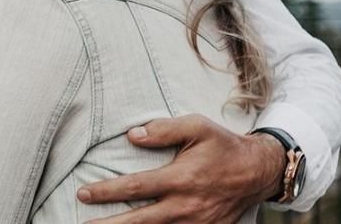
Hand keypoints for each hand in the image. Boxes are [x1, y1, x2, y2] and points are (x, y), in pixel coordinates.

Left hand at [76, 115, 284, 222]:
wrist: (257, 172)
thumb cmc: (223, 146)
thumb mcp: (197, 127)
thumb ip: (164, 130)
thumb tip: (132, 135)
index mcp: (181, 179)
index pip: (135, 188)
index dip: (106, 192)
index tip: (83, 194)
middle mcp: (185, 206)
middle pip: (138, 221)